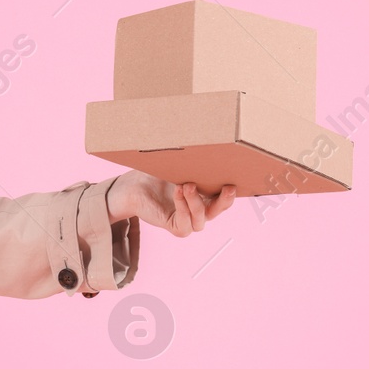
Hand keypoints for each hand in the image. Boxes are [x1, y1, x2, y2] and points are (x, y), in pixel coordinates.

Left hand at [109, 171, 235, 236]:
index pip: (224, 195)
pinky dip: (183, 207)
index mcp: (205, 195)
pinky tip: (178, 192)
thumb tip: (208, 141)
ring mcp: (188, 220)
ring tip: (188, 185)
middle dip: (225, 200)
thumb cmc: (155, 174)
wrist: (133, 187)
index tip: (236, 178)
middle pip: (219, 209)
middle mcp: (199, 209)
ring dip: (197, 202)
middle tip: (228, 187)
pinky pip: (185, 223)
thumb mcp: (178, 166)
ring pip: (202, 218)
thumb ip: (194, 161)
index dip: (232, 189)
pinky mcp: (175, 227)